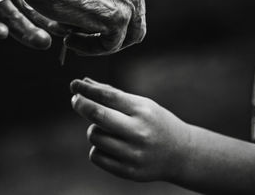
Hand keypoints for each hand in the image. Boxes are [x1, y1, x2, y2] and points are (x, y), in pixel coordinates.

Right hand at [0, 0, 145, 55]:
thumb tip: (92, 14)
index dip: (109, 14)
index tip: (86, 21)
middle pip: (134, 18)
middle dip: (110, 32)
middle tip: (81, 37)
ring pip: (126, 35)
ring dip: (99, 43)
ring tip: (72, 41)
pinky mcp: (119, 17)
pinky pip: (110, 45)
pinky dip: (89, 48)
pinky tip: (69, 41)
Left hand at [69, 78, 189, 181]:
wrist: (181, 154)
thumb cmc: (156, 123)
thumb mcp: (141, 104)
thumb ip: (112, 94)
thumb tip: (84, 82)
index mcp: (143, 111)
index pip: (107, 96)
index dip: (87, 89)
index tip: (74, 84)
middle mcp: (139, 132)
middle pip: (97, 115)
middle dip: (81, 105)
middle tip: (76, 100)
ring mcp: (133, 154)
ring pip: (94, 136)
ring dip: (94, 129)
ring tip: (107, 129)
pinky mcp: (128, 171)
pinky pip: (96, 156)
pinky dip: (98, 148)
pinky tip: (110, 145)